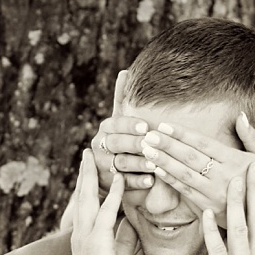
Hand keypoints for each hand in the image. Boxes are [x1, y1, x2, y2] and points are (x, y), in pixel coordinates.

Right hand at [70, 149, 138, 254]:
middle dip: (86, 172)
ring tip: (95, 153)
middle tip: (89, 149)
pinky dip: (112, 195)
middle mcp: (82, 233)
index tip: (96, 165)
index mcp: (86, 236)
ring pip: (88, 199)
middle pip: (83, 195)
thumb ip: (123, 239)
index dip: (91, 184)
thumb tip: (131, 223)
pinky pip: (105, 214)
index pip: (88, 204)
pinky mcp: (97, 245)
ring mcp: (87, 238)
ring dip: (93, 175)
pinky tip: (119, 180)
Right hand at [90, 70, 155, 191]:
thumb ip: (121, 99)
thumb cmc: (124, 140)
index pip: (116, 123)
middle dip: (135, 144)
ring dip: (138, 163)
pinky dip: (137, 182)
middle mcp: (100, 145)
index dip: (130, 125)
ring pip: (120, 163)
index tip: (146, 126)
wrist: (111, 170)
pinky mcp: (108, 182)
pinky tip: (151, 181)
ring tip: (154, 164)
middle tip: (152, 145)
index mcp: (106, 128)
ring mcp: (103, 165)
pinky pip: (123, 183)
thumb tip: (124, 71)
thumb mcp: (122, 121)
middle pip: (117, 143)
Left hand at [142, 112, 254, 226]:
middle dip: (168, 145)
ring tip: (147, 150)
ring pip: (185, 174)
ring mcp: (215, 193)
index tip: (164, 125)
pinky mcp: (208, 207)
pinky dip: (170, 180)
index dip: (182, 134)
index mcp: (236, 160)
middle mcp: (224, 176)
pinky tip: (157, 170)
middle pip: (191, 157)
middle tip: (148, 135)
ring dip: (164, 162)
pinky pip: (185, 192)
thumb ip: (251, 136)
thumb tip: (240, 115)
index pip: (203, 143)